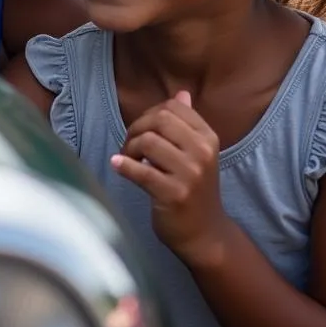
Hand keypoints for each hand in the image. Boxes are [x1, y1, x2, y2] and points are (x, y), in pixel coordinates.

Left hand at [111, 91, 228, 267]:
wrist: (205, 233)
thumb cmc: (194, 188)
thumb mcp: (197, 153)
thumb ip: (187, 123)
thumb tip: (181, 93)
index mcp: (208, 138)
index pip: (173, 106)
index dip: (149, 114)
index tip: (142, 130)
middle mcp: (203, 153)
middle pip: (159, 120)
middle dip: (136, 128)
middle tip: (130, 146)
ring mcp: (190, 175)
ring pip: (148, 142)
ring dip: (129, 148)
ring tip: (127, 160)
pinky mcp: (174, 195)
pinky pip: (141, 171)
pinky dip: (124, 166)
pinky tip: (117, 165)